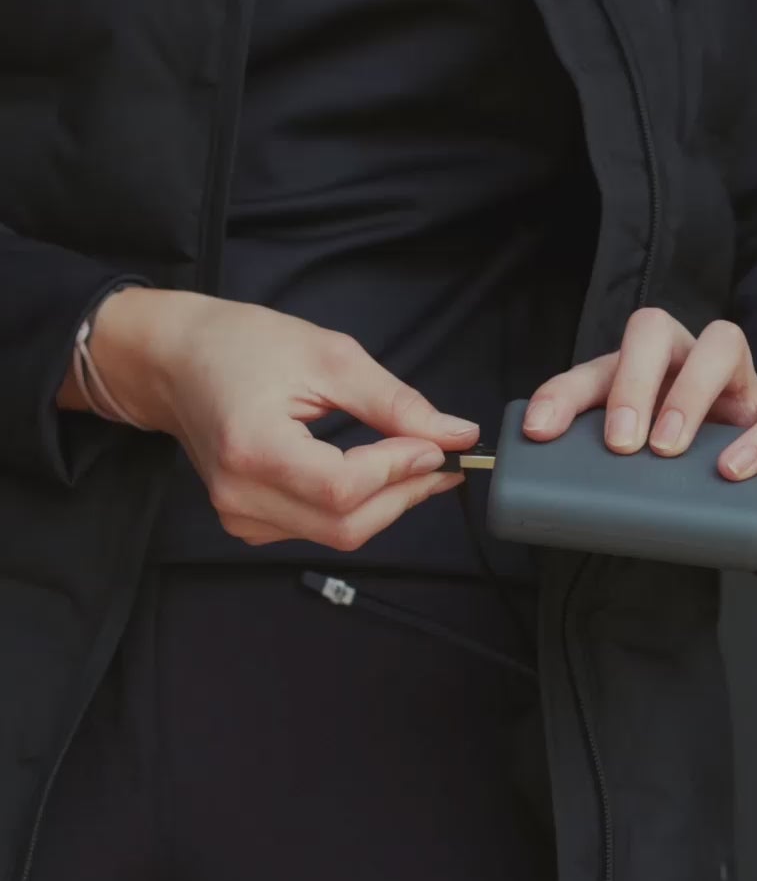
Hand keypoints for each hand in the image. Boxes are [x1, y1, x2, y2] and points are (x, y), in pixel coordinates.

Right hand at [66, 288, 479, 550]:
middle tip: (440, 460)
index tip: (436, 445)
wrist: (176, 360)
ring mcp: (239, 515)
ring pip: (338, 534)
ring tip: (412, 462)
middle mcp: (240, 494)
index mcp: (252, 448)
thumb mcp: (329, 357)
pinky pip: (318, 531)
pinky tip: (371, 475)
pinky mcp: (247, 522)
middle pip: (346, 525)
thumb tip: (456, 435)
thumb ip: (395, 403)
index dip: (400, 471)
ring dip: (386, 503)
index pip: (343, 488)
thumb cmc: (242, 346)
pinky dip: (356, 508)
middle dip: (404, 495)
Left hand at [522, 308, 756, 542]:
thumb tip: (548, 516)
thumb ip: (602, 476)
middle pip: (655, 330)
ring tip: (666, 450)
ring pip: (722, 344)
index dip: (564, 393)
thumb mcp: (637, 473)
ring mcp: (739, 381)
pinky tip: (730, 470)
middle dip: (632, 381)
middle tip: (620, 442)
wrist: (752, 500)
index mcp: (640, 371)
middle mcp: (686, 359)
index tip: (541, 431)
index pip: (596, 365)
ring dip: (688, 393)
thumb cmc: (682, 476)